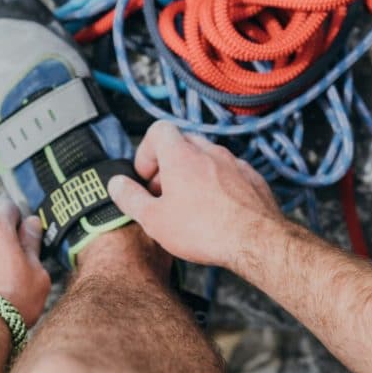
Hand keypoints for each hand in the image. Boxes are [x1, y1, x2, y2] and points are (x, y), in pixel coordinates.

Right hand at [108, 121, 284, 268]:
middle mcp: (209, 152)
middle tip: (163, 192)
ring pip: (207, 158)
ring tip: (189, 205)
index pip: (158, 130)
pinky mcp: (252, 178)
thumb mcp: (154, 220)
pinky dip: (217, 184)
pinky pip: (228, 173)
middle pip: (182, 143)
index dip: (146, 152)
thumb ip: (130, 198)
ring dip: (193, 175)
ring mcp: (234, 163)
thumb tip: (116, 185)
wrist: (255, 242)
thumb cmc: (206, 231)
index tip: (145, 176)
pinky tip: (215, 210)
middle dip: (168, 165)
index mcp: (181, 156)